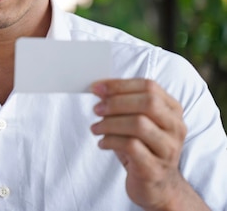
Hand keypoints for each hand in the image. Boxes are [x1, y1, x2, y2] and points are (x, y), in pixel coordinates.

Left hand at [90, 79, 207, 210]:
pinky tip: (102, 143)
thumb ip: (123, 104)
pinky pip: (131, 146)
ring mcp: (168, 149)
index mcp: (172, 110)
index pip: (149, 87)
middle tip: (96, 109)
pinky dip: (111, 141)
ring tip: (95, 128)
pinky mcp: (155, 168)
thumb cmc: (142, 147)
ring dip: (110, 123)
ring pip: (139, 124)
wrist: (157, 186)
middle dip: (116, 102)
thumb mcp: (136, 122)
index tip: (96, 88)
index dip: (120, 85)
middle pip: (148, 103)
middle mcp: (175, 127)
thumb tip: (99, 89)